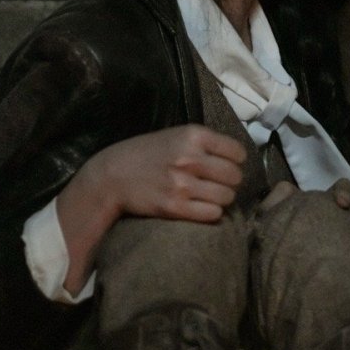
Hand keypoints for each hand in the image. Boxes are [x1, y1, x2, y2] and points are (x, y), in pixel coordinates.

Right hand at [56, 125, 246, 294]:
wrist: (111, 175)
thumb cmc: (146, 154)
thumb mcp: (175, 136)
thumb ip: (204, 143)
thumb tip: (238, 158)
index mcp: (193, 135)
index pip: (237, 152)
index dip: (236, 161)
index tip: (227, 165)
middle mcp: (190, 158)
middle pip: (235, 176)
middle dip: (230, 182)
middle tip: (218, 183)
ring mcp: (182, 184)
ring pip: (226, 197)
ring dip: (221, 199)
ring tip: (209, 196)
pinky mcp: (174, 207)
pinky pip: (212, 214)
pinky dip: (211, 213)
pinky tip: (200, 207)